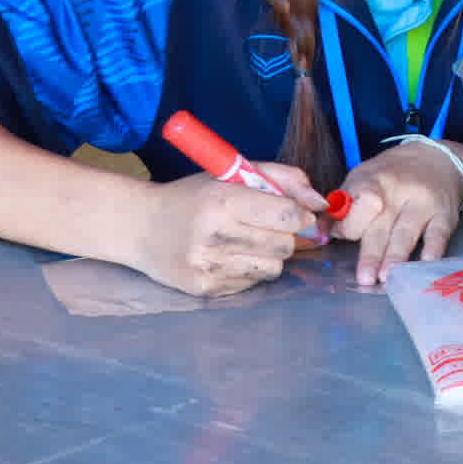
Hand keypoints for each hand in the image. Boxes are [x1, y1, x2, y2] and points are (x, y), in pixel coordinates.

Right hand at [134, 160, 324, 297]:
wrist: (140, 227)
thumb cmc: (193, 197)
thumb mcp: (233, 174)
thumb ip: (283, 179)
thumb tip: (322, 202)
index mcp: (223, 200)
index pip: (287, 215)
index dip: (301, 215)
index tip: (298, 213)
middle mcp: (215, 235)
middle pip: (285, 245)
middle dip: (286, 236)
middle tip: (268, 227)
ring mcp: (208, 266)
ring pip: (273, 268)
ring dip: (270, 255)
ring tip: (247, 241)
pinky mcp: (205, 289)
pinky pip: (252, 283)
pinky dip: (250, 270)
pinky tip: (229, 256)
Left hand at [330, 136, 462, 284]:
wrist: (435, 158)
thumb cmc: (390, 176)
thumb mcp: (362, 180)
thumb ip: (341, 207)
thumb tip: (319, 234)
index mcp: (372, 182)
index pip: (357, 207)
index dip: (347, 225)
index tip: (340, 239)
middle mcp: (397, 191)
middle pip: (381, 225)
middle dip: (372, 253)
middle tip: (364, 278)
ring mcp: (422, 202)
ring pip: (407, 231)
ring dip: (396, 256)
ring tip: (387, 277)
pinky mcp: (444, 213)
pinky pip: (439, 231)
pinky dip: (434, 247)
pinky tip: (426, 262)